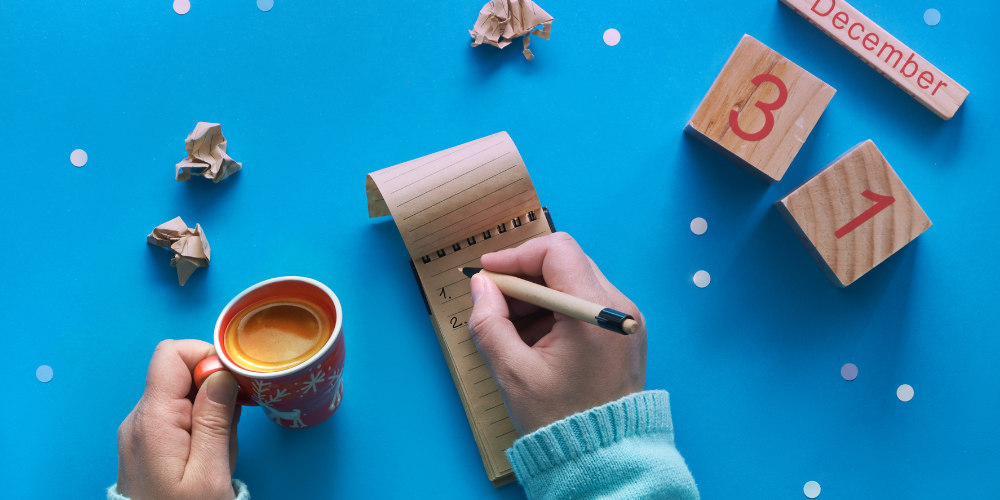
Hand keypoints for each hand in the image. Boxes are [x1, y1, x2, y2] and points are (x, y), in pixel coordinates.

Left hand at [116, 339, 240, 499]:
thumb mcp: (210, 474)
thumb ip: (215, 419)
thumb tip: (221, 373)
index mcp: (152, 421)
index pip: (171, 353)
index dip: (206, 357)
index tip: (234, 384)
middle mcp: (139, 419)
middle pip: (180, 372)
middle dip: (215, 390)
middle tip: (232, 427)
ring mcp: (140, 431)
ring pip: (183, 394)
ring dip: (211, 412)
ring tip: (219, 451)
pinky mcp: (147, 442)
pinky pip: (178, 415)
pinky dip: (201, 425)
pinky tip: (210, 454)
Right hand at [468, 232, 645, 435]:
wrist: (603, 457)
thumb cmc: (560, 419)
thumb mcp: (512, 372)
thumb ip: (489, 322)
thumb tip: (481, 285)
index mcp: (594, 312)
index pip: (557, 251)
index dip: (516, 255)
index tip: (487, 271)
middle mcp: (617, 307)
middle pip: (565, 263)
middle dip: (523, 277)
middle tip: (494, 302)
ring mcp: (623, 319)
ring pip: (573, 281)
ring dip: (537, 296)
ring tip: (512, 329)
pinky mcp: (622, 332)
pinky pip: (584, 303)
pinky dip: (555, 311)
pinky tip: (534, 339)